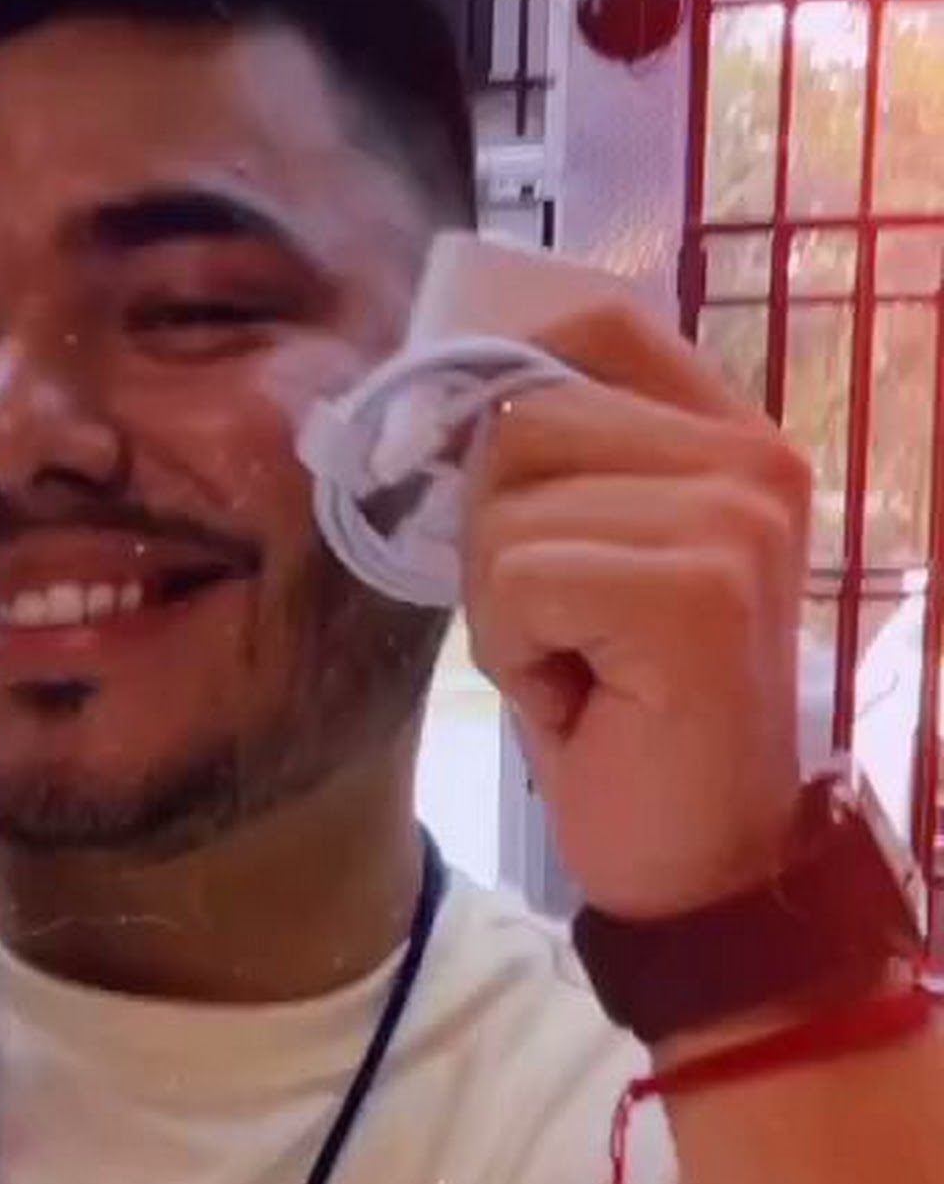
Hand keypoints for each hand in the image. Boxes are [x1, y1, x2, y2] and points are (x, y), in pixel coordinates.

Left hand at [461, 301, 811, 920]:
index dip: (497, 380)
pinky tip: (575, 695)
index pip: (592, 326)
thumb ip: (545, 472)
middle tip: (554, 627)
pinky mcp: (697, 592)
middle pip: (522, 419)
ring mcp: (735, 517)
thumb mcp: (577, 569)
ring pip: (507, 505)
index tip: (470, 472)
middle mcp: (752, 458)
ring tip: (572, 663)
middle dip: (493, 539)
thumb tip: (431, 397)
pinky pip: (517, 579)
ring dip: (501, 605)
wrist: (691, 858)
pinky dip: (514, 651)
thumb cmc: (622, 719)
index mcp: (730, 438)